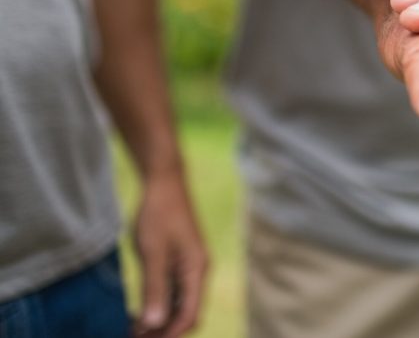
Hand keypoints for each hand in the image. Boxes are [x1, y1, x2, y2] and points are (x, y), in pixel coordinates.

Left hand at [132, 173, 207, 337]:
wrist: (164, 183)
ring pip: (180, 305)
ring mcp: (189, 267)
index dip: (168, 334)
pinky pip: (173, 292)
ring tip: (133, 328)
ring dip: (160, 320)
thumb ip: (155, 288)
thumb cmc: (158, 214)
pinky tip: (140, 310)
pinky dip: (159, 305)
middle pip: (187, 314)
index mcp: (196, 270)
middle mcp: (197, 272)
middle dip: (164, 330)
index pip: (188, 315)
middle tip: (134, 336)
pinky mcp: (180, 261)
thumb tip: (154, 323)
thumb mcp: (153, 253)